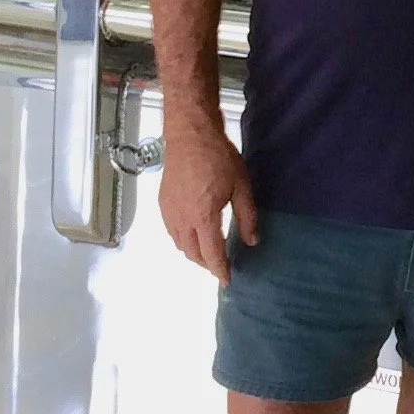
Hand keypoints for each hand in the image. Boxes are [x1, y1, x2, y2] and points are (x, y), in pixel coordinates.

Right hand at [160, 122, 258, 281]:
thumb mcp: (241, 186)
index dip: (220, 269)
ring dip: (194, 253)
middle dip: (207, 263)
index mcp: (202, 216)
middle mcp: (181, 219)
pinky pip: (172, 232)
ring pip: (179, 245)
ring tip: (209, 252)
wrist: (190, 135)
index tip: (227, 279)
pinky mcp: (162, 204)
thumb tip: (252, 240)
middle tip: (221, 264)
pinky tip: (194, 234)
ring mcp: (168, 212)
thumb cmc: (217, 157)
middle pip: (192, 253)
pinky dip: (183, 240)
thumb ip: (247, 216)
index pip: (211, 253)